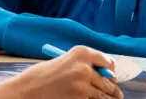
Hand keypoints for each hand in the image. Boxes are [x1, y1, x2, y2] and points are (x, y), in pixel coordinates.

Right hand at [0, 46, 122, 98]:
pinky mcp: (81, 98)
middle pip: (110, 81)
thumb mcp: (67, 61)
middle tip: (114, 93)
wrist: (31, 87)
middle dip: (112, 88)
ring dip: (107, 98)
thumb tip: (107, 75)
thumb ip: (85, 64)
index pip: (109, 63)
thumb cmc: (47, 74)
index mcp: (82, 52)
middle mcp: (85, 66)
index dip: (111, 72)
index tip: (110, 76)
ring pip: (106, 95)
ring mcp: (84, 84)